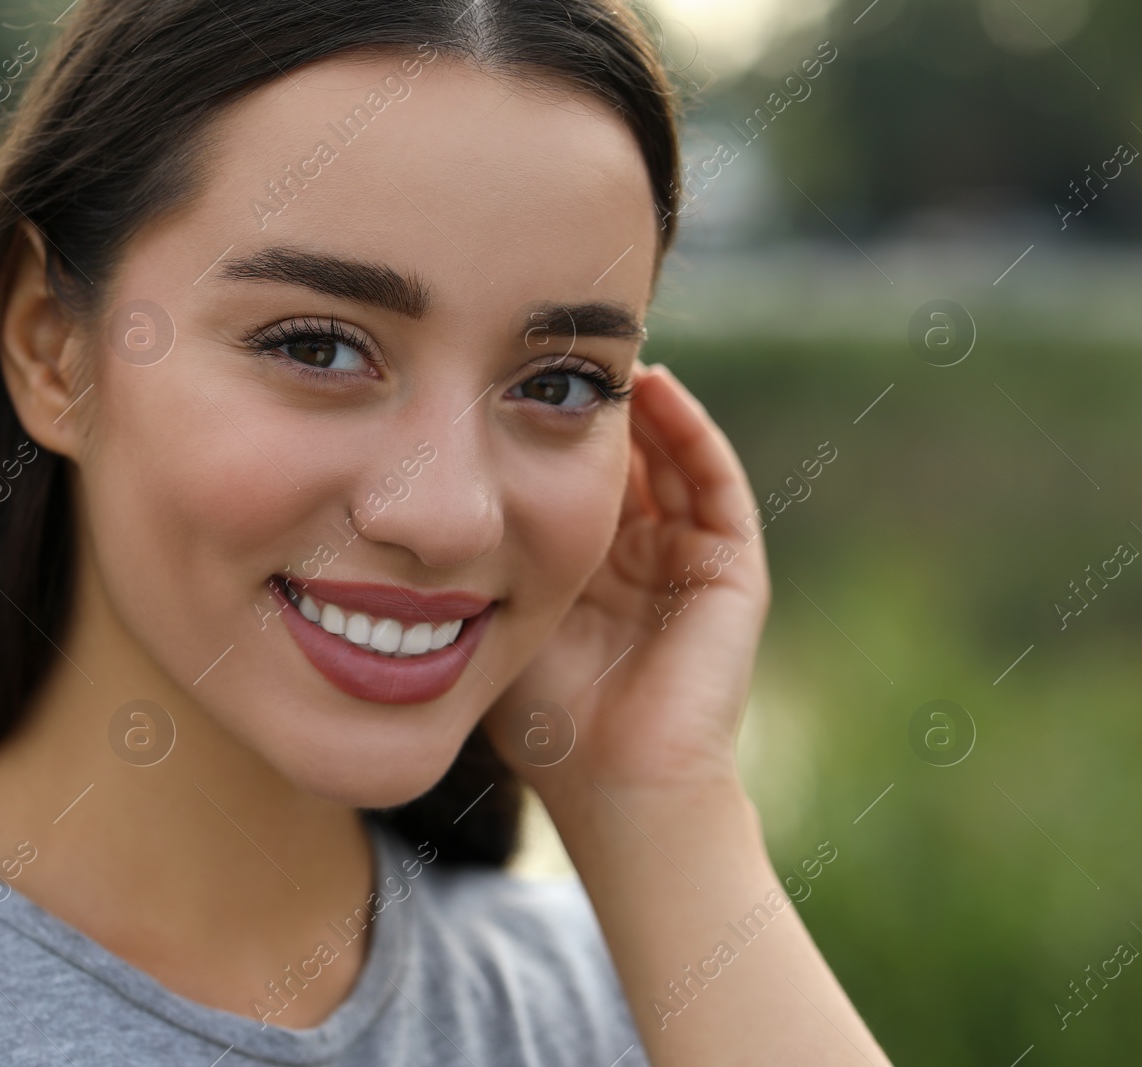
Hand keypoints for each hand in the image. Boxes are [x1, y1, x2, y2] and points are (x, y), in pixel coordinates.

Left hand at [484, 362, 770, 799]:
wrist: (613, 781)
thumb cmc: (543, 717)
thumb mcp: (497, 616)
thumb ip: (480, 562)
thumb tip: (421, 501)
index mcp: (588, 574)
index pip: (571, 478)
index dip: (547, 427)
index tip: (509, 374)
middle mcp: (642, 560)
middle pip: (625, 458)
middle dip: (595, 405)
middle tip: (562, 344)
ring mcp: (689, 561)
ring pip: (672, 457)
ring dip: (643, 405)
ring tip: (608, 350)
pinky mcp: (732, 568)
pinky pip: (715, 480)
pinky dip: (689, 430)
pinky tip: (655, 388)